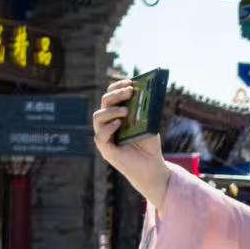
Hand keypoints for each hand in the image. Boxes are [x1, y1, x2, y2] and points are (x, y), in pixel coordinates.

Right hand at [92, 80, 170, 207]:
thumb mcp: (149, 124)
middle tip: (129, 91)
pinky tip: (120, 123)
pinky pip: (100, 136)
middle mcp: (107, 124)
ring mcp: (105, 136)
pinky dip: (109, 128)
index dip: (117, 87)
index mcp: (116, 115)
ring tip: (126, 110)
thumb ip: (144, 111)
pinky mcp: (106, 149)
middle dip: (115, 95)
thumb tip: (145, 93)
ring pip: (98, 117)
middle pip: (104, 104)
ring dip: (111, 110)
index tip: (130, 81)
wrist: (152, 166)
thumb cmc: (149, 144)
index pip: (110, 96)